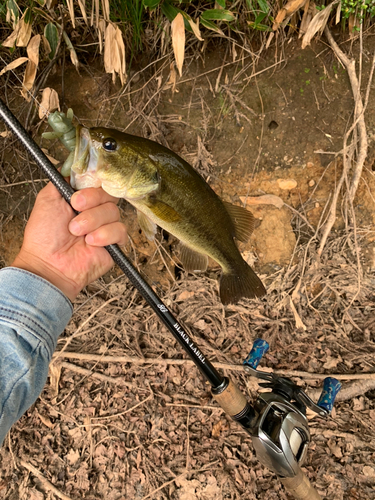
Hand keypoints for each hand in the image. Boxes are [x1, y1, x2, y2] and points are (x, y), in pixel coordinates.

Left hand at [12, 183, 126, 300]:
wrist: (48, 264)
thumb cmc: (44, 236)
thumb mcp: (47, 199)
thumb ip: (62, 180)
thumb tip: (74, 167)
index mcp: (81, 199)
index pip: (98, 182)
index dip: (92, 185)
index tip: (78, 194)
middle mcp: (95, 211)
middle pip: (109, 194)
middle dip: (92, 200)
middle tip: (75, 209)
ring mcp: (105, 227)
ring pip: (114, 212)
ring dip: (93, 221)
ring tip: (77, 233)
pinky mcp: (114, 243)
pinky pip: (120, 230)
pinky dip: (105, 235)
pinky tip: (91, 242)